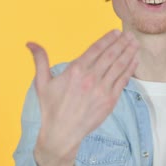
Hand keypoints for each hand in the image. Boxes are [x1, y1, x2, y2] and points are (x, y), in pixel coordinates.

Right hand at [26, 30, 138, 165]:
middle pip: (110, 55)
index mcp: (75, 70)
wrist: (61, 133)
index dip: (107, 39)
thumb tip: (30, 43)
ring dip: (128, 52)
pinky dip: (130, 69)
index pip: (95, 49)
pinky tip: (135, 60)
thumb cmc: (51, 107)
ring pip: (119, 65)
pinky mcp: (110, 100)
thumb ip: (40, 60)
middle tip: (130, 34)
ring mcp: (101, 89)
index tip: (116, 32)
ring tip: (135, 43)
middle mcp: (90, 78)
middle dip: (121, 43)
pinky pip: (123, 80)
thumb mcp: (42, 82)